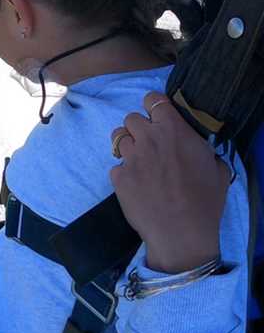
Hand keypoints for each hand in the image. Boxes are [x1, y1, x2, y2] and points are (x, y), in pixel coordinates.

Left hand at [109, 92, 229, 272]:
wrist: (180, 232)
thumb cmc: (204, 201)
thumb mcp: (217, 169)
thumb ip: (202, 149)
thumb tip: (196, 146)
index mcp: (173, 130)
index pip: (153, 100)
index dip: (154, 106)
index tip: (158, 116)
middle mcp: (148, 139)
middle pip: (131, 117)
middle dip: (139, 128)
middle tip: (150, 144)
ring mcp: (130, 157)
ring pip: (119, 137)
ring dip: (128, 145)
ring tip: (141, 161)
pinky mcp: (118, 176)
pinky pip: (116, 165)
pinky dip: (124, 172)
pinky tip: (138, 185)